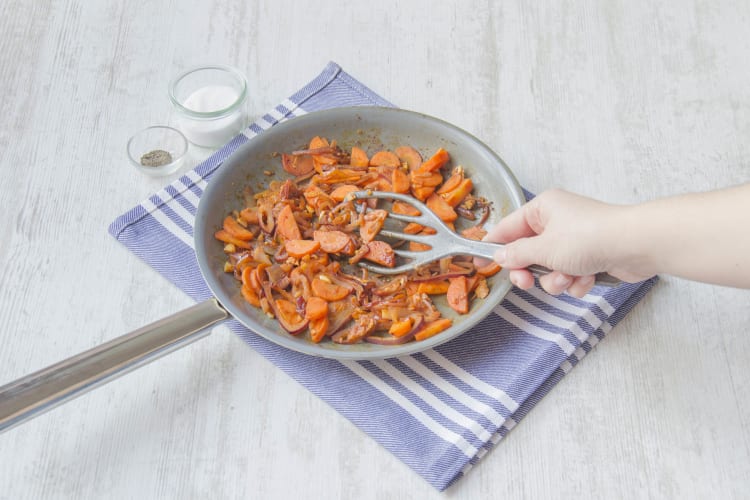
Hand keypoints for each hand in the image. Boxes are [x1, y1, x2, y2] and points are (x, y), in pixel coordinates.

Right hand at [481, 189, 652, 296]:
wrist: (637, 245)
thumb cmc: (590, 237)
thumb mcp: (544, 248)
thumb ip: (517, 254)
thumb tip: (499, 256)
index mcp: (542, 208)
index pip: (507, 228)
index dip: (492, 248)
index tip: (478, 265)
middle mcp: (556, 221)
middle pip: (527, 252)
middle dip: (530, 271)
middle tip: (526, 282)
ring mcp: (574, 239)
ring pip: (548, 269)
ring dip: (555, 279)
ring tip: (569, 277)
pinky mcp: (590, 256)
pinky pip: (569, 275)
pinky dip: (576, 281)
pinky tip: (588, 279)